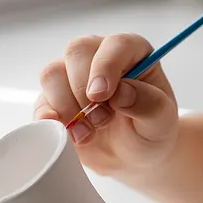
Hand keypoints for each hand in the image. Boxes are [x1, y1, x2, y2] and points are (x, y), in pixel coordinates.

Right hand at [35, 34, 178, 175]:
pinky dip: (50, 120)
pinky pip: (41, 102)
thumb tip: (121, 92)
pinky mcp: (53, 99)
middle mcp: (98, 57)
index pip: (114, 45)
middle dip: (84, 90)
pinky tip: (69, 134)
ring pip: (52, 74)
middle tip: (102, 119)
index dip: (105, 67)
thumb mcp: (161, 122)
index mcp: (131, 53)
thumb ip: (149, 104)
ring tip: (89, 132)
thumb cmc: (149, 132)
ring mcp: (72, 76)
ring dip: (67, 107)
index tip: (102, 96)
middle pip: (76, 51)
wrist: (131, 157)